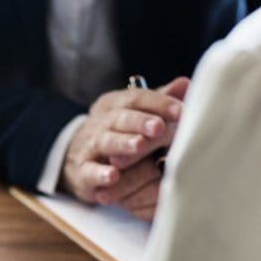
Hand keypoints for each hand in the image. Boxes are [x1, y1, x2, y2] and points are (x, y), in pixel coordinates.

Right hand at [61, 77, 189, 219]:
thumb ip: (157, 103)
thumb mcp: (133, 116)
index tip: (181, 111)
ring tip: (140, 145)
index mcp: (113, 105)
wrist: (75, 161)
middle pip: (120, 118)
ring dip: (123, 143)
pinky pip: (90, 172)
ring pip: (105, 142)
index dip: (158, 103)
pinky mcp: (82, 173)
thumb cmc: (113, 136)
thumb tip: (185, 84)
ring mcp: (88, 147)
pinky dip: (100, 174)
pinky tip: (113, 176)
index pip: (136, 98)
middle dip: (140, 122)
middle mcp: (99, 123)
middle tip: (159, 127)